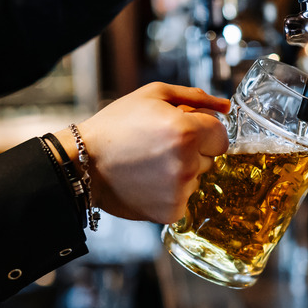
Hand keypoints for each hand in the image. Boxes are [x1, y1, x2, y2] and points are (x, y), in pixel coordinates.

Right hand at [55, 82, 230, 223]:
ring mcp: (180, 190)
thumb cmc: (118, 124)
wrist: (82, 163)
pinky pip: (186, 198)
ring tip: (150, 164)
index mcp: (188, 131)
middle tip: (160, 147)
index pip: (221, 136)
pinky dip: (172, 192)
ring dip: (182, 171)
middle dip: (193, 151)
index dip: (203, 131)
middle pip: (211, 158)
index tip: (183, 131)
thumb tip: (226, 107)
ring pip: (198, 178)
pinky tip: (148, 182)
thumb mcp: (154, 96)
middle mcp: (187, 163)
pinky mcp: (171, 211)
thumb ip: (196, 97)